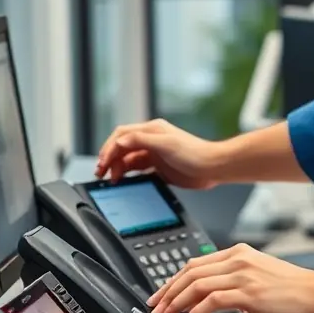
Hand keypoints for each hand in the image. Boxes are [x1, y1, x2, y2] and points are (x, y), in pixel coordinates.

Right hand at [95, 119, 221, 188]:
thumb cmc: (194, 153)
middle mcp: (151, 141)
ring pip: (129, 160)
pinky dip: (129, 175)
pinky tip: (125, 182)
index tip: (102, 162)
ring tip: (111, 180)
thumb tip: (120, 141)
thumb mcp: (165, 144)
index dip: (109, 148)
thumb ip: (141, 140)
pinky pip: (138, 171)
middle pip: (122, 148)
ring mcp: (155, 155)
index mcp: (151, 130)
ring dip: (118, 168)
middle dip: (109, 159)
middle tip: (101, 173)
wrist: (213, 167)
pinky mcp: (160, 168)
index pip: (122, 136)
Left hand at [147, 243, 313, 312]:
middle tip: (155, 310)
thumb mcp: (260, 277)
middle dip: (167, 293)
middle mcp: (238, 259)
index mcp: (240, 253)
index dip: (173, 281)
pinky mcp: (248, 293)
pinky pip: (210, 301)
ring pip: (195, 286)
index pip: (195, 264)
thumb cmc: (296, 291)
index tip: (161, 296)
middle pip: (189, 272)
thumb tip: (211, 297)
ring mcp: (242, 275)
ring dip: (175, 304)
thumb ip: (236, 280)